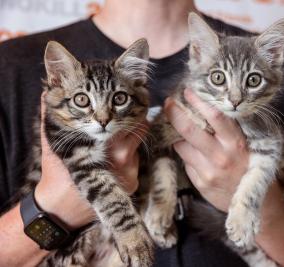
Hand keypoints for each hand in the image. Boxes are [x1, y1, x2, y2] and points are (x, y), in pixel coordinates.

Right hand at [35, 93, 144, 228]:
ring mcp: (131, 173)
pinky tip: (110, 163)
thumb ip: (53, 115)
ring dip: (128, 141)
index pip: (136, 120)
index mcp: (109, 146)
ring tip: (110, 145)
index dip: (134, 109)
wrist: (62, 208)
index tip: (130, 102)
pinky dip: (127, 158)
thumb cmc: (58, 173)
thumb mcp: (54, 142)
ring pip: (137, 146)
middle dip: (131, 122)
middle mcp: (124, 159)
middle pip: (141, 129)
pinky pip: (135, 163)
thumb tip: (49, 90)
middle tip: (121, 119)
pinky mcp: (132, 184)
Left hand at [165, 89, 248, 211]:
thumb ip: (229, 130)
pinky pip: (185, 162)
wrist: (258, 204)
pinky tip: (193, 153)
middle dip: (174, 113)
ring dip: (178, 136)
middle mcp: (221, 156)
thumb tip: (205, 111)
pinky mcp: (200, 183)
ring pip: (181, 145)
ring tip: (180, 130)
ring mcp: (208, 171)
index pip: (215, 116)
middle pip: (189, 129)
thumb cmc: (251, 167)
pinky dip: (186, 154)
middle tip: (168, 103)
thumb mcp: (248, 145)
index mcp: (236, 143)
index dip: (199, 101)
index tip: (188, 91)